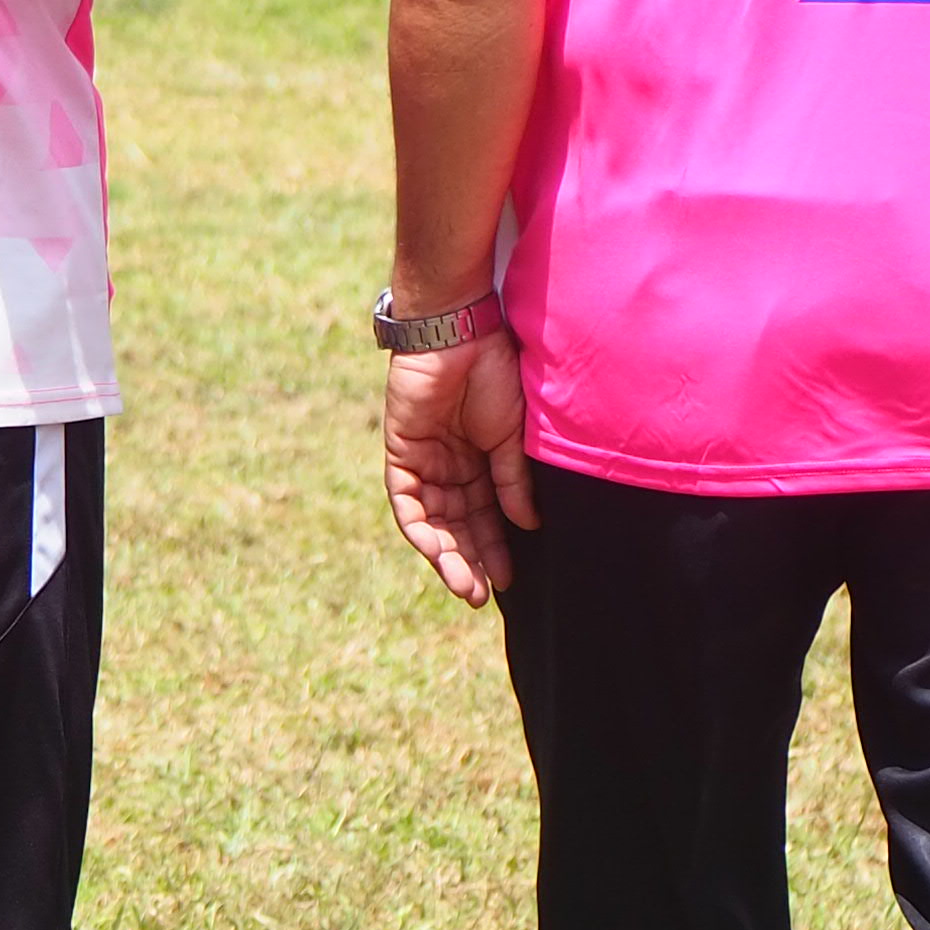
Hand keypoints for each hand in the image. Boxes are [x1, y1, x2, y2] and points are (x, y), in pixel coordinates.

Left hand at [385, 330, 536, 605]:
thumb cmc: (496, 375)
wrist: (462, 334)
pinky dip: (421, 528)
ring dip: (447, 555)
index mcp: (482, 462)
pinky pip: (407, 500)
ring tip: (465, 585)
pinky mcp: (402, 452)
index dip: (497, 548)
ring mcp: (425, 460)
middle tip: (483, 595)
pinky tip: (439, 553)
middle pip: (458, 526)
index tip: (510, 582)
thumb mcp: (513, 437)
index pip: (487, 517)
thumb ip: (513, 481)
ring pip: (432, 521)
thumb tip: (527, 525)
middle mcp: (452, 467)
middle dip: (471, 561)